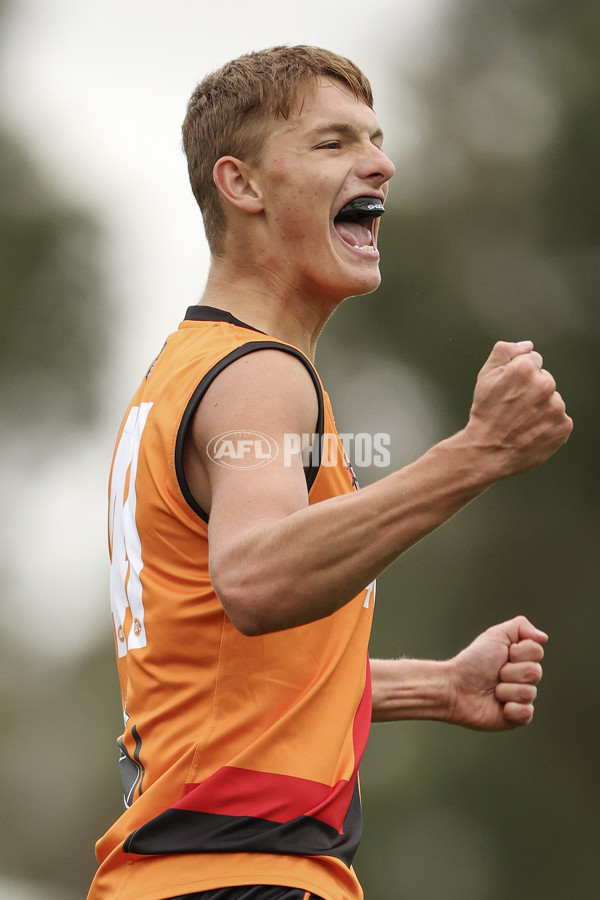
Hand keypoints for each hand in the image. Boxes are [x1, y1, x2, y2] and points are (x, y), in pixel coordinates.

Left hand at [447, 615, 547, 730]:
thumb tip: (544, 637)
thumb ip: (521, 627)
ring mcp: (521, 699)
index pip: (537, 652)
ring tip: (492, 690)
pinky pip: (527, 713)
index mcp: (522, 659)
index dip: (518, 652)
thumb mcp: (495, 635)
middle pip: (535, 672)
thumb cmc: (472, 662)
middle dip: (510, 671)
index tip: (502, 654)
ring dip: (505, 690)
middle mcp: (524, 678)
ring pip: (529, 693)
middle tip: (494, 673)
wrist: (455, 687)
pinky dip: (510, 709)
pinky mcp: (517, 718)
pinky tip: (498, 706)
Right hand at [467, 341, 572, 478]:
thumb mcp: (484, 376)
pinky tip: (531, 429)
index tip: (511, 387)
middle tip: (514, 405)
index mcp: (525, 370)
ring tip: (522, 419)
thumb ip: (504, 352)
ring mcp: (556, 407)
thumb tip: (525, 346)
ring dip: (541, 407)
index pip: (533, 359)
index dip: (519, 373)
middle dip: (532, 389)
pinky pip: (559, 419)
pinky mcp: (563, 426)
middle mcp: (544, 386)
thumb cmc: (485, 416)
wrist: (487, 451)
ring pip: (552, 399)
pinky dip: (548, 424)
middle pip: (544, 379)